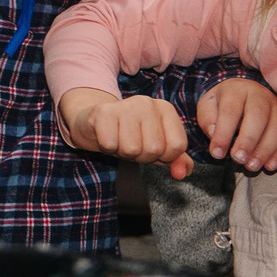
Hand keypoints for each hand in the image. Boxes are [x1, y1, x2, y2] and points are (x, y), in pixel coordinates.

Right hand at [59, 88, 193, 178]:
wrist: (95, 123)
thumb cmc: (131, 136)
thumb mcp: (158, 148)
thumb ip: (177, 160)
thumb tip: (181, 174)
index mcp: (166, 109)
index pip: (177, 146)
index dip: (164, 156)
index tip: (152, 147)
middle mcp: (148, 103)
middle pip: (154, 149)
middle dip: (141, 156)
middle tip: (132, 144)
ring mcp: (125, 105)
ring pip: (132, 149)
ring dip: (123, 152)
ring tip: (119, 140)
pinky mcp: (103, 111)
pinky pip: (110, 144)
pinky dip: (107, 147)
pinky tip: (106, 136)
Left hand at [200, 77, 276, 173]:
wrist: (242, 90)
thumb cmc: (222, 102)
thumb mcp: (208, 106)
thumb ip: (208, 120)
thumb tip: (214, 135)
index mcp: (237, 90)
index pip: (230, 111)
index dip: (224, 134)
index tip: (217, 153)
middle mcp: (260, 96)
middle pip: (258, 116)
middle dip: (248, 141)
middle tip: (238, 159)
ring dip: (265, 150)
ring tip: (251, 166)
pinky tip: (269, 166)